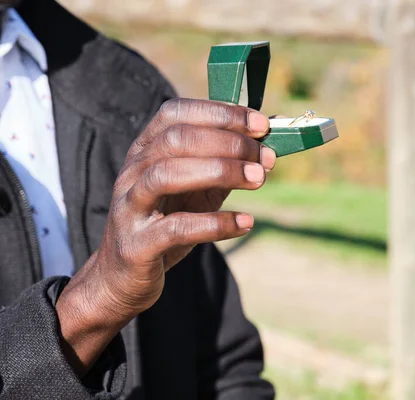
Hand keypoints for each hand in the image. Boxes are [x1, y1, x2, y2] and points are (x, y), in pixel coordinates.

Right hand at [55, 99, 274, 373]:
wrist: (124, 276)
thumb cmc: (168, 222)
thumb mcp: (197, 189)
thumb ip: (227, 165)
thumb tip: (270, 145)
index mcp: (145, 150)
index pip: (176, 113)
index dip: (221, 113)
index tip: (261, 124)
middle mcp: (132, 171)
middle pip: (175, 140)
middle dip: (227, 143)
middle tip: (265, 158)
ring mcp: (130, 207)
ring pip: (166, 174)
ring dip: (219, 171)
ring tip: (258, 178)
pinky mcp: (136, 245)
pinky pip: (175, 228)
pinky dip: (215, 223)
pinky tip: (245, 223)